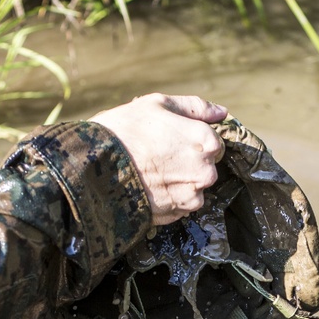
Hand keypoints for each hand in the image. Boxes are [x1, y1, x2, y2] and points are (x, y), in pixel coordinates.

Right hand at [91, 92, 226, 224]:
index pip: (214, 141)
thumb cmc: (126, 131)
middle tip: (160, 155)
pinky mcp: (179, 213)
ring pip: (194, 185)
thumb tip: (221, 112)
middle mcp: (206, 171)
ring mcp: (193, 195)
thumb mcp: (158, 105)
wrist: (97, 169)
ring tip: (152, 171)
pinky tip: (151, 186)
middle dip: (188, 160)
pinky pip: (182, 202)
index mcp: (206, 141)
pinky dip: (170, 195)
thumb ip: (196, 108)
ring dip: (180, 179)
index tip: (173, 139)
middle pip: (205, 165)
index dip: (193, 139)